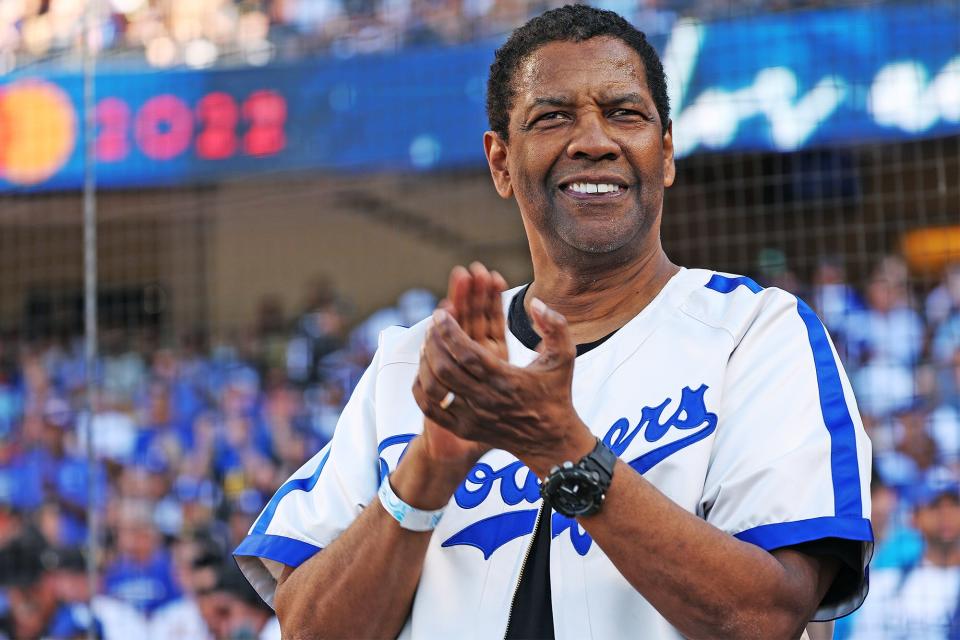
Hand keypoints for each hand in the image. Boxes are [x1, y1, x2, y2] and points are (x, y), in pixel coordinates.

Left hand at [414, 293, 594, 477]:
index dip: (450, 332)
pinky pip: (431, 409)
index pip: (469, 354)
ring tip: (427, 344)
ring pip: (435, 388)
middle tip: (432, 325)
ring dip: (425, 363)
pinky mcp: (463, 429)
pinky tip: (424, 370)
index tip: (440, 314)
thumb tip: (536, 303)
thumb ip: (556, 327)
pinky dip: (421, 388)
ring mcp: (473, 417)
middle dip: (434, 342)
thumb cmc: (555, 393)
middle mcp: (487, 401)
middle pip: (446, 369)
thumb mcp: (564, 358)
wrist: (550, 439)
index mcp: (508, 381)